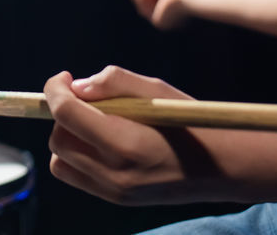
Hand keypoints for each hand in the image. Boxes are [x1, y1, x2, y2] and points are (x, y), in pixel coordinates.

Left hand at [45, 66, 222, 204]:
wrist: (221, 168)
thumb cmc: (191, 123)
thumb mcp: (156, 90)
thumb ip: (113, 82)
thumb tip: (77, 87)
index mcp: (125, 143)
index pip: (66, 114)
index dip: (55, 90)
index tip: (64, 77)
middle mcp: (115, 173)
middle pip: (58, 138)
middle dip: (62, 112)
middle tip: (85, 98)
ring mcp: (113, 191)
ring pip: (60, 160)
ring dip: (67, 135)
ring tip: (94, 121)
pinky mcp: (115, 199)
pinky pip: (75, 175)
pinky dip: (76, 155)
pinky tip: (100, 140)